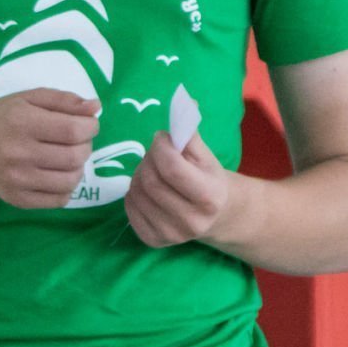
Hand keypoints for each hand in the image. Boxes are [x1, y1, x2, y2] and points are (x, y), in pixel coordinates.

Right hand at [0, 89, 99, 208]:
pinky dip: (67, 187)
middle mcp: (19, 153)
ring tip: (69, 157)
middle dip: (86, 146)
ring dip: (79, 167)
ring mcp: (18, 180)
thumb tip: (95, 108)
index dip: (90, 127)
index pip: (73, 131)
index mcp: (22, 122)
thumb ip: (63, 100)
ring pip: (71, 181)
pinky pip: (59, 200)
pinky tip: (58, 174)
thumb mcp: (27, 99)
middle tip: (78, 140)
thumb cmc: (0, 118)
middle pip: (75, 157)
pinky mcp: (19, 200)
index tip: (88, 124)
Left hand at [124, 130, 234, 246]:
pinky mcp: (154, 241)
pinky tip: (147, 190)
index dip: (161, 146)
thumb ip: (189, 133)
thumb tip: (182, 105)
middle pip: (151, 181)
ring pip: (137, 193)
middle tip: (156, 154)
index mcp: (210, 197)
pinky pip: (129, 208)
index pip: (172, 168)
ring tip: (153, 170)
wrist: (218, 215)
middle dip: (148, 159)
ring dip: (139, 174)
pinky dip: (133, 193)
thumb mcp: (206, 155)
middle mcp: (192, 221)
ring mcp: (171, 235)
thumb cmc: (209, 179)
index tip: (163, 139)